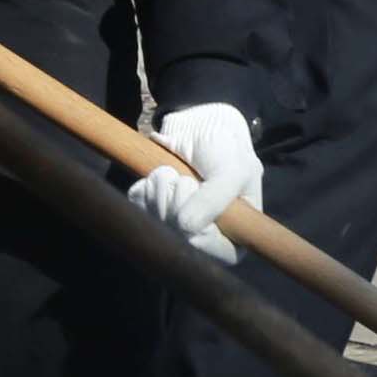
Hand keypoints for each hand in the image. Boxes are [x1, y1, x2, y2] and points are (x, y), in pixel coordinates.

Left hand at [130, 101, 264, 263]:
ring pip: (158, 225)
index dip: (206, 241)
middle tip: (184, 181)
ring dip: (160, 194)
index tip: (192, 222)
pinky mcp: (152, 207)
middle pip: (184, 241)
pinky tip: (157, 176)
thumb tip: (187, 227)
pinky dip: (145, 189)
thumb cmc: (226, 149)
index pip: (223, 254)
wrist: (198, 123)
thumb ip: (215, 198)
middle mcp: (206, 232)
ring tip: (171, 172)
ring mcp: (176, 222)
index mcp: (237, 231)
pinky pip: (139, 209)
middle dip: (177, 208)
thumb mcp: (233, 169)